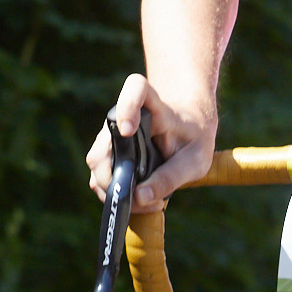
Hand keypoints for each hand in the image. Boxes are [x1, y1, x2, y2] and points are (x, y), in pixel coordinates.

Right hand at [86, 73, 216, 212]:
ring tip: (149, 202)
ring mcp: (111, 136)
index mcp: (155, 106)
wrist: (188, 132)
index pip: (136, 88)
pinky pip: (98, 178)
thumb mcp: (195, 161)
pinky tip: (138, 201)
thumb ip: (170, 177)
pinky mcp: (105, 154)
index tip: (127, 129)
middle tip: (145, 198)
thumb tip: (140, 196)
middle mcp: (124, 116)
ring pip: (97, 164)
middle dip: (117, 178)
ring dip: (117, 190)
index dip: (127, 105)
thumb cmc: (193, 141)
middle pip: (105, 143)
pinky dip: (115, 193)